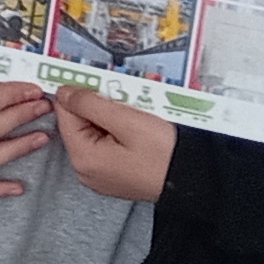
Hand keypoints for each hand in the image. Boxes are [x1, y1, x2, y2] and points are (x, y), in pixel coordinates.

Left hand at [55, 87, 177, 202]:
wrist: (199, 180)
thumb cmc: (166, 154)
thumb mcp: (127, 121)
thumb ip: (90, 104)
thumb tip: (64, 92)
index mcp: (83, 158)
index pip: (65, 114)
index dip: (80, 95)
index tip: (98, 83)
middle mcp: (87, 170)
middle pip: (80, 123)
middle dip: (99, 106)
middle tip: (126, 99)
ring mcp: (102, 174)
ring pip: (96, 131)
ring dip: (113, 116)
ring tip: (137, 112)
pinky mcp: (116, 173)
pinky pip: (109, 144)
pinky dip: (121, 130)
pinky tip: (139, 126)